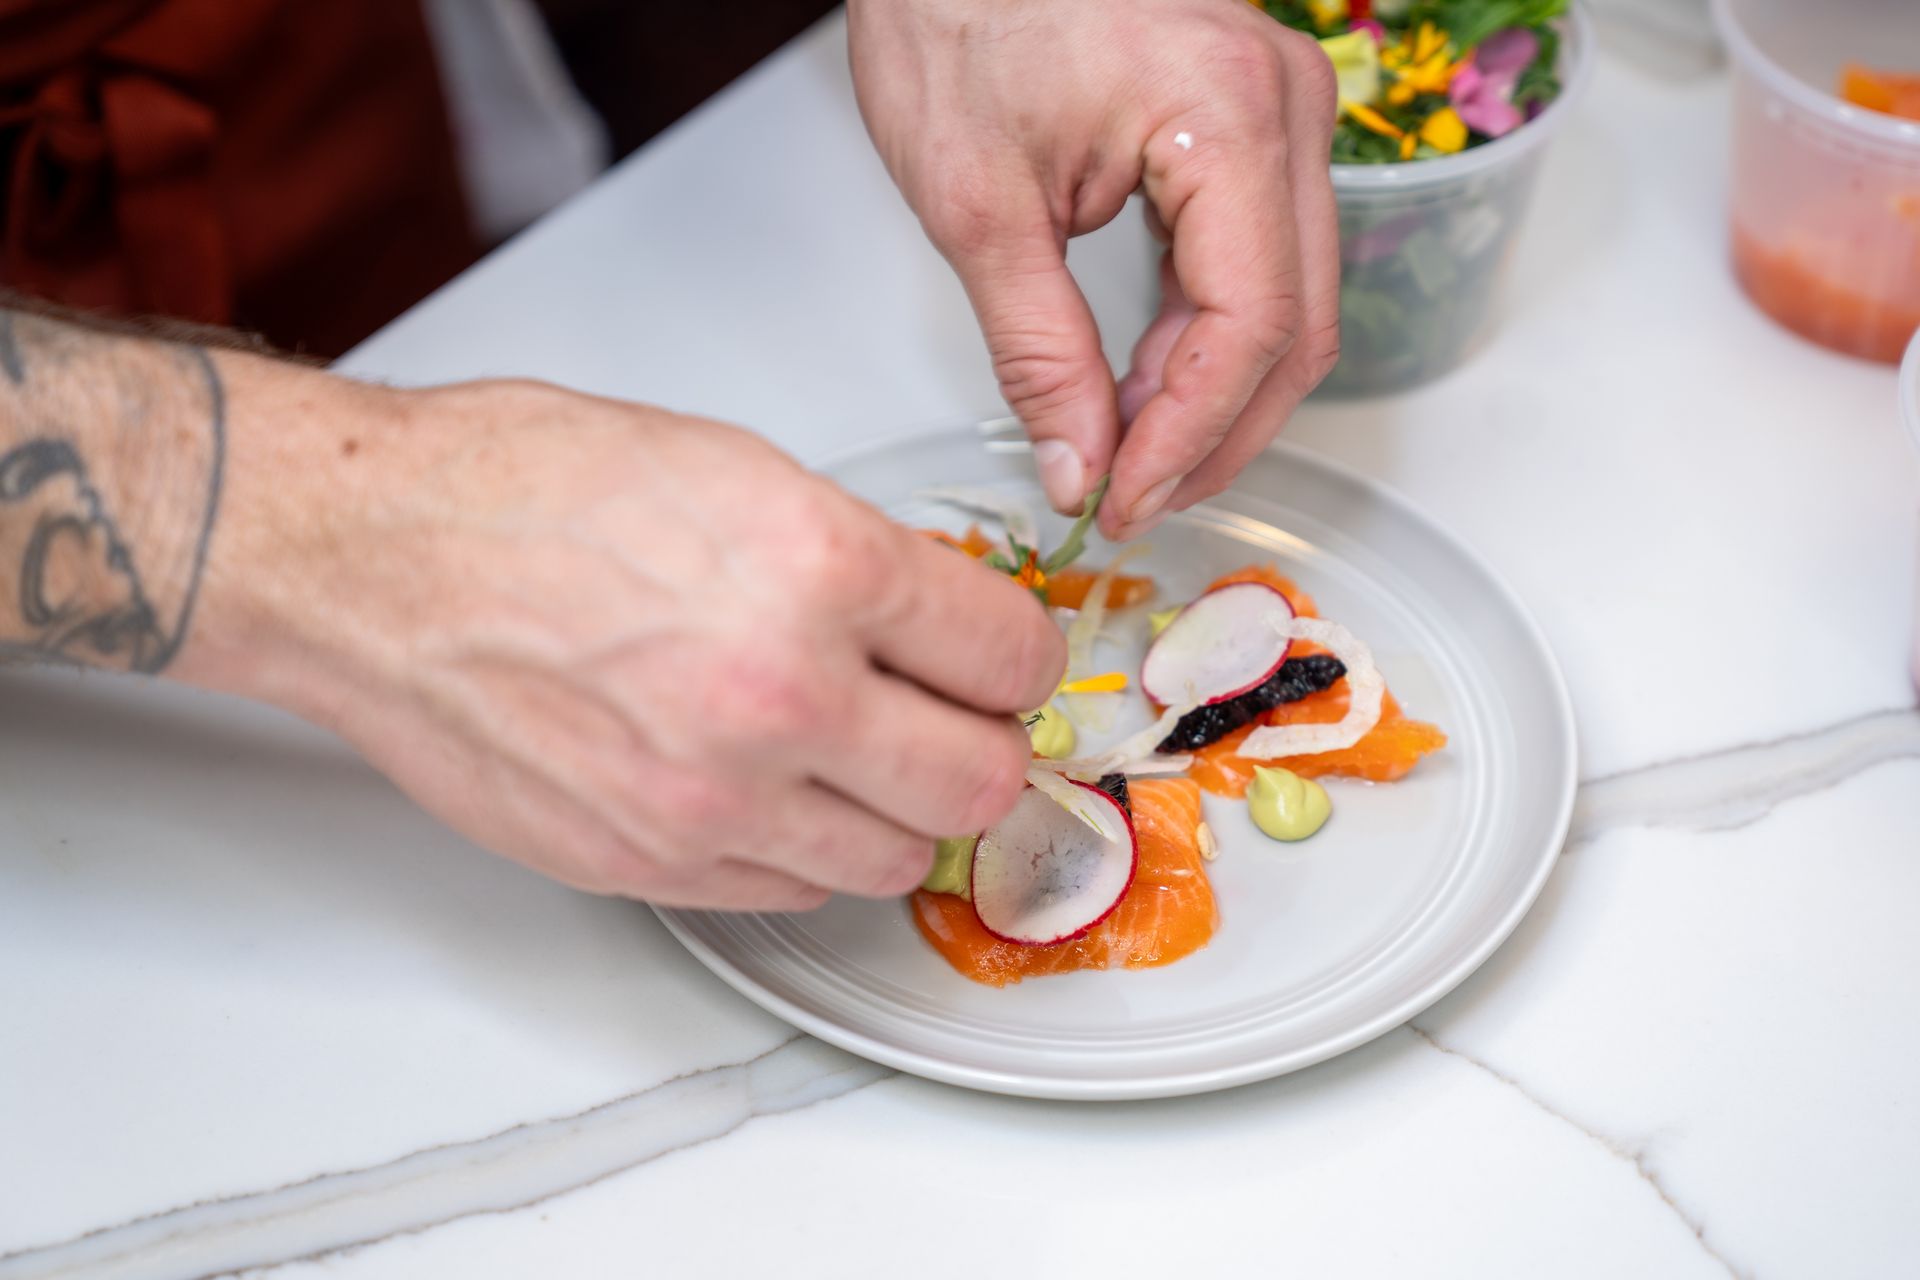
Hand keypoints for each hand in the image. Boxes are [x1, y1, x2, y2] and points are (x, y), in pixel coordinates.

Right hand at [179, 365, 1065, 910]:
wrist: (375, 562)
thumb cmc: (521, 492)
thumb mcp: (735, 467)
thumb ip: (860, 559)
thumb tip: (941, 621)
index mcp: (819, 568)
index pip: (1011, 654)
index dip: (1017, 655)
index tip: (1001, 656)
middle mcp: (781, 697)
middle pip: (981, 780)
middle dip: (983, 745)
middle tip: (955, 718)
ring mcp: (715, 798)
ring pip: (901, 859)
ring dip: (901, 812)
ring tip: (860, 759)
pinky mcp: (654, 864)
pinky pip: (798, 892)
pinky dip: (809, 850)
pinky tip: (773, 790)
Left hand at [849, 0, 1339, 538]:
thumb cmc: (952, 12)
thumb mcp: (978, 206)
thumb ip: (1038, 353)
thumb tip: (1079, 467)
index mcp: (1230, 114)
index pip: (1254, 324)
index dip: (1192, 436)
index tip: (1124, 500)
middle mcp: (1286, 106)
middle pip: (1296, 323)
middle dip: (1216, 432)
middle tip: (1132, 498)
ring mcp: (1278, 109)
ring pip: (1288, 298)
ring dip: (1213, 392)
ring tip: (1126, 450)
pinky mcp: (1249, 121)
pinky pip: (1258, 255)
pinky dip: (1205, 333)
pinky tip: (1145, 381)